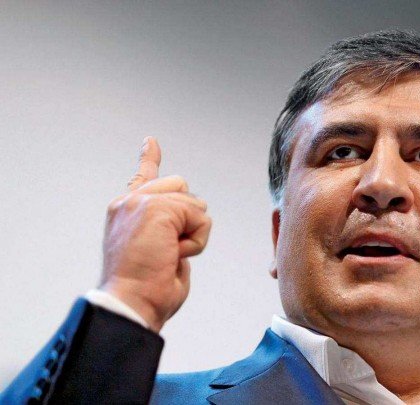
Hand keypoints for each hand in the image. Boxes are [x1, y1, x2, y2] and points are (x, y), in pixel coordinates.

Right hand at [99, 137, 210, 331]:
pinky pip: (200, 217)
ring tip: (167, 254)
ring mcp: (141, 202)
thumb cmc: (146, 288)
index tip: (151, 142)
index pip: (143, 177)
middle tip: (167, 248)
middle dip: (187, 218)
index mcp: (127, 210)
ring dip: (191, 233)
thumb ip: (166, 230)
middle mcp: (130, 201)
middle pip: (182, 187)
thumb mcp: (157, 253)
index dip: (149, 158)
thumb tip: (183, 228)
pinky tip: (173, 254)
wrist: (132, 302)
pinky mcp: (157, 208)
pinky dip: (196, 240)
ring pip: (194, 203)